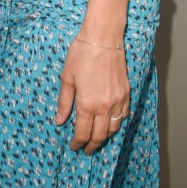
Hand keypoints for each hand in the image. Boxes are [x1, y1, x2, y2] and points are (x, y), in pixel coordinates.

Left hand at [55, 38, 129, 153]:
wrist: (103, 38)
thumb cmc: (82, 54)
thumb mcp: (67, 77)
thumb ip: (64, 102)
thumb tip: (59, 120)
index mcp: (87, 104)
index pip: (83, 133)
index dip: (78, 143)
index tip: (74, 147)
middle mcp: (105, 107)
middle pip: (100, 136)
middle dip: (92, 145)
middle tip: (86, 150)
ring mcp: (118, 101)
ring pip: (114, 129)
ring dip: (105, 137)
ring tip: (97, 138)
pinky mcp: (126, 93)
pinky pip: (124, 116)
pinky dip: (117, 123)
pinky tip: (111, 122)